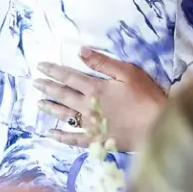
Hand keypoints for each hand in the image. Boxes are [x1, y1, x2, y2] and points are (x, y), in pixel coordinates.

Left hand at [34, 50, 167, 150]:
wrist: (157, 125)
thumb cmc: (146, 96)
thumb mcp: (128, 72)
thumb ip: (103, 63)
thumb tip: (80, 51)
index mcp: (95, 88)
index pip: (69, 77)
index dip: (53, 71)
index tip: (40, 66)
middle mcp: (88, 106)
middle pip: (63, 95)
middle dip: (48, 87)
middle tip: (34, 83)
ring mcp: (90, 125)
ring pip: (65, 115)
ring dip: (51, 108)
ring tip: (39, 103)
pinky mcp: (96, 140)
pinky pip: (74, 139)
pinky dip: (61, 136)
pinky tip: (51, 133)